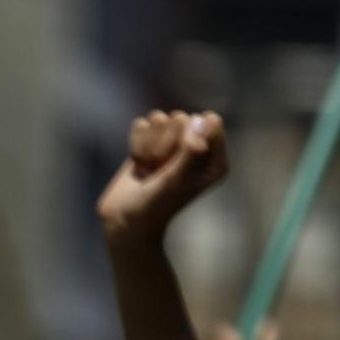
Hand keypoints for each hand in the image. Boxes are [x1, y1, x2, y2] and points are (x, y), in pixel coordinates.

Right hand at [97, 110, 227, 246]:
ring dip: (148, 146)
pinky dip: (136, 145)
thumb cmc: (156, 205)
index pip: (209, 122)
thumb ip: (192, 150)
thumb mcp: (177, 180)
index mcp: (215, 158)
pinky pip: (141, 124)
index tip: (177, 161)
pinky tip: (139, 164)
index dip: (189, 137)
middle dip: (165, 143)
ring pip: (159, 119)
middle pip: (181, 118)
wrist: (125, 221)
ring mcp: (171, 144)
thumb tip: (200, 119)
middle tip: (159, 169)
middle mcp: (196, 147)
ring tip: (148, 169)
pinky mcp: (149, 142)